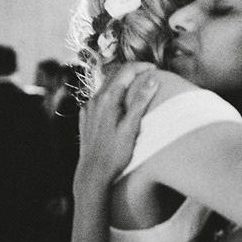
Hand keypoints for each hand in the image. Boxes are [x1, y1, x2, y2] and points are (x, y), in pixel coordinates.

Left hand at [74, 62, 159, 201]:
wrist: (92, 174)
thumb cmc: (115, 154)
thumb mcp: (131, 128)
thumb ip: (140, 102)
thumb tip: (152, 79)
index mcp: (107, 98)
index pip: (126, 70)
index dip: (142, 66)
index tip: (156, 69)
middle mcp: (95, 99)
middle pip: (115, 74)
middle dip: (133, 72)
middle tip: (150, 75)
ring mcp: (88, 108)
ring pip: (106, 85)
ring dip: (123, 82)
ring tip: (138, 88)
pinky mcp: (85, 117)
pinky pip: (100, 98)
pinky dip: (112, 94)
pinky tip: (120, 104)